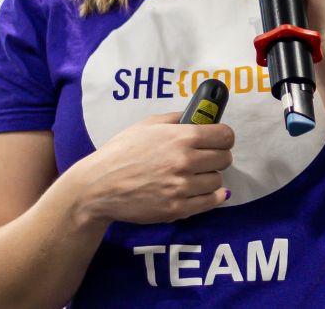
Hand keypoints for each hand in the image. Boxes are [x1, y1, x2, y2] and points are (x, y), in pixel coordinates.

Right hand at [71, 113, 232, 224]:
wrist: (99, 186)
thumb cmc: (120, 152)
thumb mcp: (146, 125)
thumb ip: (176, 119)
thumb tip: (198, 117)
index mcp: (181, 137)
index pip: (225, 136)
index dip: (223, 138)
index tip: (219, 141)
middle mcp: (185, 161)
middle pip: (225, 159)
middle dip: (217, 157)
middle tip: (205, 159)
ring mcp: (182, 187)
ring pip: (217, 181)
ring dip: (209, 178)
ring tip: (193, 176)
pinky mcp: (177, 208)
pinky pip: (210, 202)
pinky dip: (210, 197)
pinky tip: (200, 191)